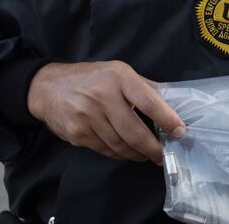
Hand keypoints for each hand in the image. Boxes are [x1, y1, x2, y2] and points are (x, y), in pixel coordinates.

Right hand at [27, 61, 185, 164]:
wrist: (48, 87)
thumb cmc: (91, 78)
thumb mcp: (119, 72)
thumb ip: (145, 87)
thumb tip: (174, 102)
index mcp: (119, 77)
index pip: (149, 101)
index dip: (167, 119)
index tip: (180, 132)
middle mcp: (102, 95)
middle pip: (134, 132)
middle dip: (153, 148)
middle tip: (163, 156)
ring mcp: (87, 116)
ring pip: (120, 145)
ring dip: (137, 154)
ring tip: (146, 154)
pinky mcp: (77, 133)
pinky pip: (105, 150)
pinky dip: (119, 154)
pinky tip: (125, 151)